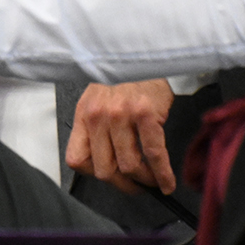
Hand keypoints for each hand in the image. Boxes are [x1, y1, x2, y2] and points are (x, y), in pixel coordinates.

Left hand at [65, 79, 177, 193]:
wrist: (145, 58)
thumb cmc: (124, 81)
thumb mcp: (98, 102)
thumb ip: (96, 129)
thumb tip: (107, 165)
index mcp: (84, 115)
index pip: (77, 159)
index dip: (93, 175)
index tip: (110, 178)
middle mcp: (98, 117)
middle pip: (104, 169)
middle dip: (123, 184)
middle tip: (136, 186)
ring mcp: (120, 116)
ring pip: (129, 166)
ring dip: (144, 181)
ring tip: (153, 182)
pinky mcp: (144, 115)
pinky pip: (153, 155)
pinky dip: (162, 174)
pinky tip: (167, 181)